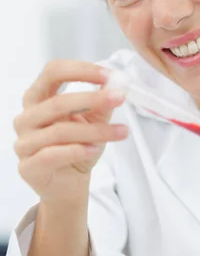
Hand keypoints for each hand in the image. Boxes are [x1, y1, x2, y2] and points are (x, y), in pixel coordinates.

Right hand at [14, 60, 127, 202]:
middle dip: (92, 99)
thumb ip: (102, 103)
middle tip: (119, 98)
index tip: (108, 75)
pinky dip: (78, 150)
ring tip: (120, 131)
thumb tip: (118, 84)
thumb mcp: (94, 121)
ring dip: (95, 131)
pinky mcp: (28, 167)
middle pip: (56, 102)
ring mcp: (24, 144)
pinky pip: (53, 155)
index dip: (80, 70)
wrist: (69, 185)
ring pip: (60, 131)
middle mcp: (25, 118)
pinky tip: (96, 149)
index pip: (53, 72)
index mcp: (37, 99)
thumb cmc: (77, 148)